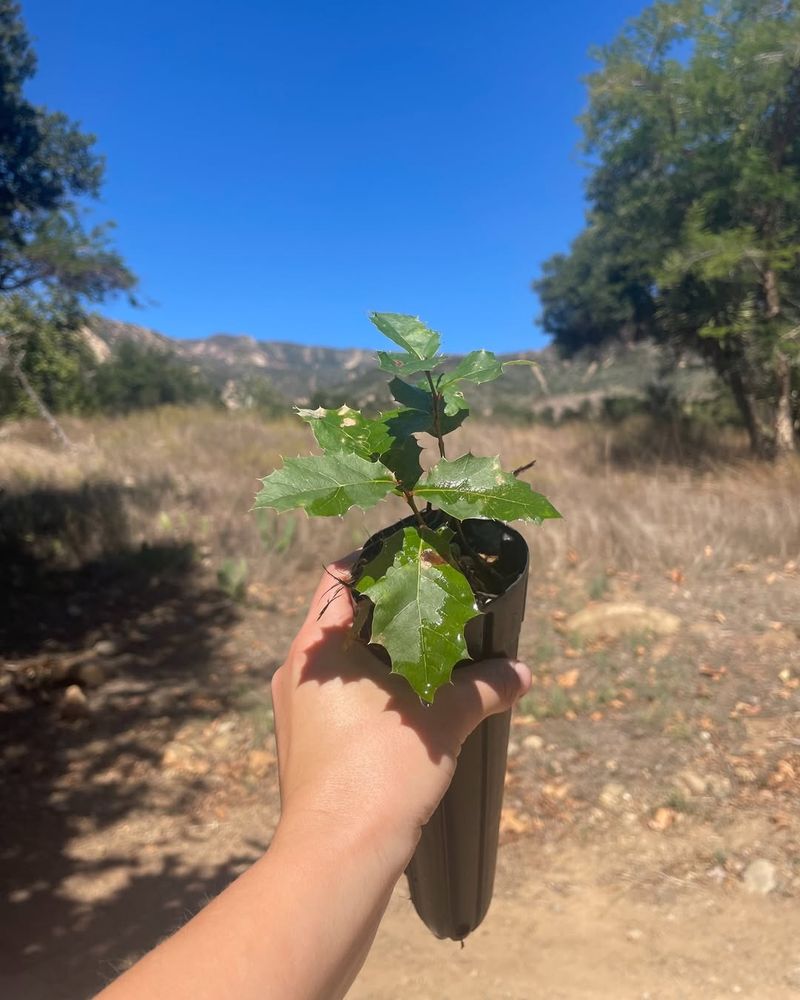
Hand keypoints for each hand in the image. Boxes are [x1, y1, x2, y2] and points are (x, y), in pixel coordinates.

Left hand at [270, 555, 531, 866]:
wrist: (338, 855)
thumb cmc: (381, 772)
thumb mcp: (444, 719)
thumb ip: (484, 687)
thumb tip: (521, 673)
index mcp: (317, 646)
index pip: (340, 577)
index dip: (378, 563)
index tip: (415, 563)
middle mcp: (296, 670)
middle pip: (340, 618)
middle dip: (386, 613)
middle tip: (431, 609)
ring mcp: (293, 709)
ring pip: (338, 662)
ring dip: (378, 655)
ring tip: (424, 658)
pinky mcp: (300, 744)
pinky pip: (334, 698)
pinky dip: (367, 691)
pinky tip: (403, 706)